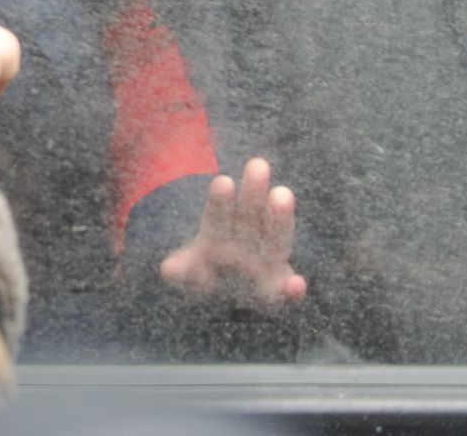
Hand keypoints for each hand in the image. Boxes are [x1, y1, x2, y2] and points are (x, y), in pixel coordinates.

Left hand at [159, 157, 307, 307]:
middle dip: (252, 194)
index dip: (217, 203)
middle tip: (257, 164)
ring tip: (282, 194)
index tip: (222, 181)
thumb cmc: (208, 278)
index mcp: (221, 238)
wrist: (231, 302)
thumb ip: (181, 272)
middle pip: (249, 218)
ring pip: (273, 242)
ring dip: (278, 218)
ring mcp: (262, 269)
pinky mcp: (274, 296)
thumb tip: (169, 271)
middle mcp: (245, 248)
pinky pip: (284, 294)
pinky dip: (292, 291)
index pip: (217, 218)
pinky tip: (298, 284)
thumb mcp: (189, 276)